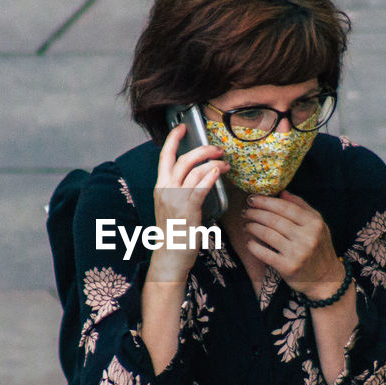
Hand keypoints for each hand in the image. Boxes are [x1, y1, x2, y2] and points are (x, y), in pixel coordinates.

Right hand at [149, 123, 228, 277]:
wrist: (169, 257)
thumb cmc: (174, 234)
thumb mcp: (172, 207)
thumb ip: (180, 191)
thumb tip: (199, 178)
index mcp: (160, 187)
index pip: (165, 157)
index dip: (173, 139)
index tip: (183, 127)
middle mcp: (165, 189)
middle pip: (184, 159)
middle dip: (203, 149)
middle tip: (218, 148)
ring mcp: (175, 198)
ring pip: (194, 169)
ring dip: (213, 162)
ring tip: (225, 164)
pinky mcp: (187, 208)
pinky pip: (201, 186)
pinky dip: (211, 175)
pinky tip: (219, 172)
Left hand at [241, 191, 343, 298]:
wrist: (326, 279)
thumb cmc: (320, 248)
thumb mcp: (318, 225)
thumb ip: (301, 207)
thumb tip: (282, 192)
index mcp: (314, 223)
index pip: (285, 207)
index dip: (266, 201)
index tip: (252, 198)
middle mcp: (307, 237)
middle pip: (274, 220)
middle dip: (255, 213)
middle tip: (246, 211)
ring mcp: (298, 253)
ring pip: (267, 234)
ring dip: (252, 227)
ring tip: (246, 224)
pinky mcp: (288, 267)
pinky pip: (265, 253)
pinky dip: (253, 246)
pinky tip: (249, 242)